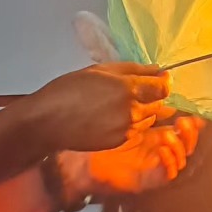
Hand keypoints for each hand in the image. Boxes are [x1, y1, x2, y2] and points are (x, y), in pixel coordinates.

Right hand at [27, 62, 169, 152]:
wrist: (48, 122)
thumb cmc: (68, 90)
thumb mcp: (99, 70)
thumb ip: (132, 69)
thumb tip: (157, 70)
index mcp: (128, 88)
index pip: (163, 87)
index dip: (163, 82)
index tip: (158, 78)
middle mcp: (132, 111)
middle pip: (158, 104)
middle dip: (151, 96)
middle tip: (132, 90)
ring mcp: (127, 129)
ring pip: (148, 118)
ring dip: (142, 110)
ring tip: (119, 104)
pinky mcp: (119, 142)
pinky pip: (135, 130)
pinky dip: (130, 123)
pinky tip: (111, 117)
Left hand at [61, 114, 203, 196]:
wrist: (76, 161)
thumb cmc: (94, 135)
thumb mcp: (119, 114)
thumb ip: (138, 102)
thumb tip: (156, 85)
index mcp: (152, 136)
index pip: (179, 130)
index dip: (190, 123)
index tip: (193, 112)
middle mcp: (156, 151)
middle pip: (185, 144)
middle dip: (190, 133)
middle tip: (186, 121)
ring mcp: (152, 166)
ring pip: (181, 159)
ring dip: (181, 145)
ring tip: (171, 134)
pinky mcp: (147, 180)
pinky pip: (168, 175)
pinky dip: (170, 162)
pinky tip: (163, 149)